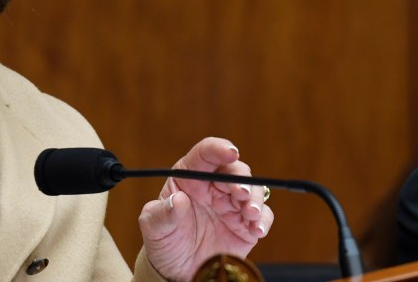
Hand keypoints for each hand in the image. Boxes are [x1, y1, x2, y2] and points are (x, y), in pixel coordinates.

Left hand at [137, 137, 273, 281]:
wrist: (177, 271)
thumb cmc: (162, 241)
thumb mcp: (153, 227)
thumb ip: (163, 213)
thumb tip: (179, 200)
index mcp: (189, 177)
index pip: (205, 155)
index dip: (218, 148)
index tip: (230, 152)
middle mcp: (213, 186)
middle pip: (234, 170)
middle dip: (241, 178)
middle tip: (240, 194)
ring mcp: (231, 205)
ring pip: (253, 189)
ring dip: (255, 198)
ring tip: (250, 214)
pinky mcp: (245, 225)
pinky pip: (263, 215)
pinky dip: (264, 219)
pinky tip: (256, 230)